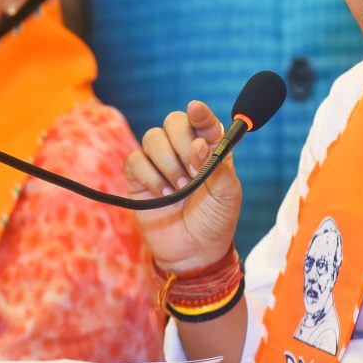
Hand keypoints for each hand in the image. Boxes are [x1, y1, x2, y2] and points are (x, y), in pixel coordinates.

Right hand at [124, 100, 241, 272]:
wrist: (194, 252)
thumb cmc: (215, 220)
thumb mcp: (227, 194)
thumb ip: (217, 167)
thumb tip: (199, 146)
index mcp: (210, 148)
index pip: (203, 121)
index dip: (199, 112)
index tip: (196, 109)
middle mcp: (183, 149)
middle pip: (173, 121)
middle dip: (182, 143)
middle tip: (192, 171)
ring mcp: (159, 162)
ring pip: (152, 137)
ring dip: (168, 163)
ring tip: (180, 188)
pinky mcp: (139, 177)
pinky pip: (135, 160)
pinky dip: (150, 176)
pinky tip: (163, 194)